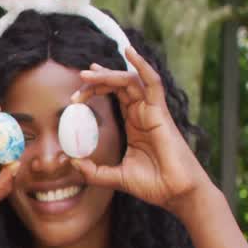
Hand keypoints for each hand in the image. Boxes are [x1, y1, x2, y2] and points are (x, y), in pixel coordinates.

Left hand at [69, 46, 211, 214]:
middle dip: (99, 79)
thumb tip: (72, 162)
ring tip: (89, 72)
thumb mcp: (116, 177)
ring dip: (109, 74)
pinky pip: (152, 83)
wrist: (175, 194)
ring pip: (131, 81)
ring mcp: (153, 111)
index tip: (75, 96)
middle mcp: (144, 113)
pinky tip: (130, 53)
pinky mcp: (161, 113)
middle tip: (79, 78)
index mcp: (135, 124)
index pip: (116, 96)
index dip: (97, 89)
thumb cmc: (153, 185)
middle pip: (121, 85)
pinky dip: (142, 66)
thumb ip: (94, 171)